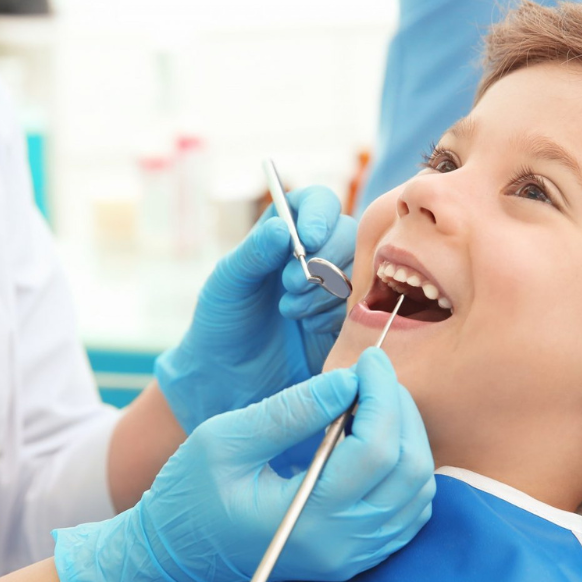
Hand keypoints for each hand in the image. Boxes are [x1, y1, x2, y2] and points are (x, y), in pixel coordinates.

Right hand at [54, 349, 434, 581]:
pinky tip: (376, 439)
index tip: (367, 360)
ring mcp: (354, 556)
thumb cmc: (191, 493)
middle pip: (409, 469)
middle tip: (373, 376)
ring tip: (373, 402)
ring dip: (408, 437)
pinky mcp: (357, 556)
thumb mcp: (225, 439)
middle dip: (400, 410)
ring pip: (418, 491)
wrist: (179, 554)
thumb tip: (348, 381)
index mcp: (307, 519)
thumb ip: (289, 411)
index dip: (381, 395)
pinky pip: (409, 511)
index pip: (376, 451)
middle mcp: (341, 545)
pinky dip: (406, 468)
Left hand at [155, 186, 356, 432]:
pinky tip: (308, 328)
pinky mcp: (347, 320)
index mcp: (284, 232)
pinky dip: (334, 315)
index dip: (319, 214)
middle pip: (347, 234)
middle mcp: (315, 253)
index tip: (308, 238)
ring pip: (358, 270)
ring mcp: (335, 287)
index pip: (317, 203)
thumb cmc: (222, 322)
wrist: (229, 379)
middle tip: (289, 285)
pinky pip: (360, 307)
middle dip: (322, 259)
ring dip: (325, 290)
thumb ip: (253, 254)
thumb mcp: (227, 283)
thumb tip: (282, 228)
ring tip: (290, 311)